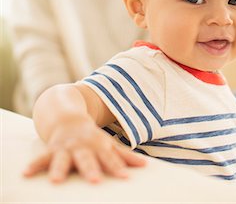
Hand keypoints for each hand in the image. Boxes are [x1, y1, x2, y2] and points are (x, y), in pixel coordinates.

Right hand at [23, 116, 145, 182]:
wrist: (68, 117)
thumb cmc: (91, 136)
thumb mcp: (107, 143)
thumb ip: (124, 155)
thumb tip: (145, 165)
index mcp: (98, 144)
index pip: (109, 157)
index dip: (117, 166)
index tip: (126, 177)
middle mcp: (82, 146)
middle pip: (87, 158)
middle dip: (90, 168)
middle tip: (94, 180)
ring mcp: (66, 148)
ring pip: (62, 159)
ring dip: (60, 169)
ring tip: (56, 181)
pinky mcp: (52, 150)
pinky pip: (42, 158)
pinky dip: (34, 165)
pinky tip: (26, 174)